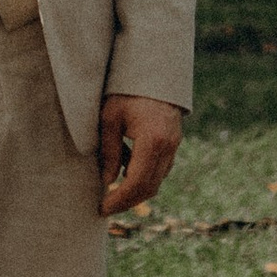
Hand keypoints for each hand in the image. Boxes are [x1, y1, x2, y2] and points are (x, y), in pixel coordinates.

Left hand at [98, 91, 184, 218]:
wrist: (153, 68)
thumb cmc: (126, 89)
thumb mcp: (110, 118)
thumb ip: (109, 151)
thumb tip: (106, 181)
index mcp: (153, 140)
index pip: (136, 183)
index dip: (119, 199)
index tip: (102, 208)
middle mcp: (168, 146)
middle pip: (150, 187)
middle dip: (127, 201)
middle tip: (105, 207)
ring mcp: (174, 144)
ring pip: (157, 180)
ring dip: (135, 190)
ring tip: (111, 191)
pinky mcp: (173, 142)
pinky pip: (160, 168)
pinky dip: (143, 175)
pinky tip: (123, 168)